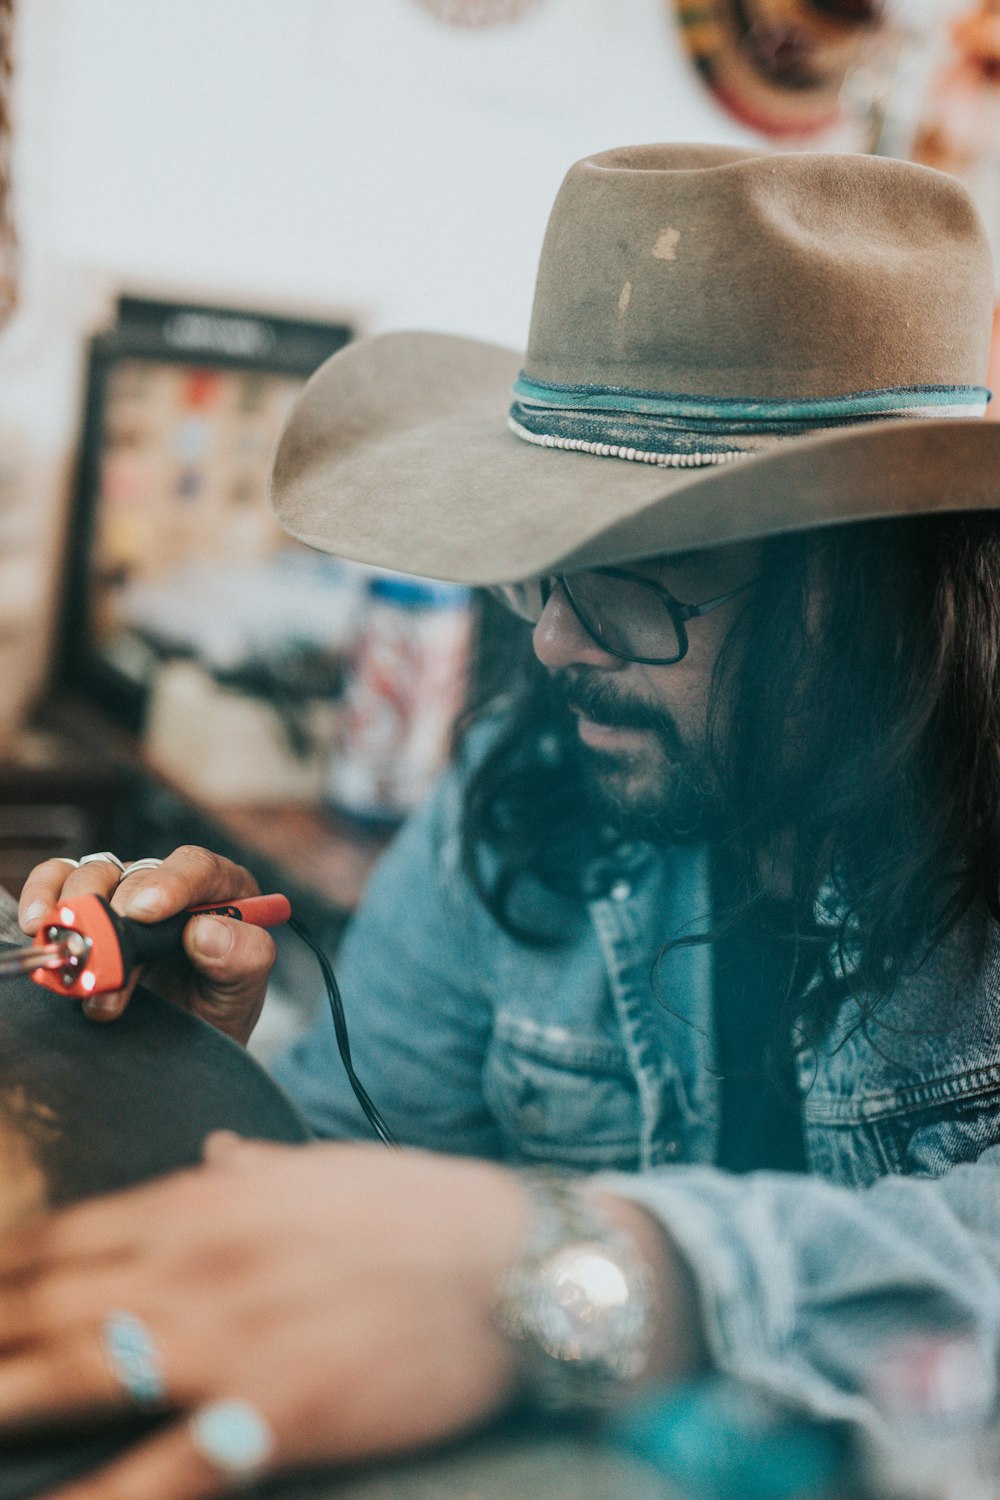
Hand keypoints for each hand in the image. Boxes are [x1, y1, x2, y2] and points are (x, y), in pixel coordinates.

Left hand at [0, 1140, 532, 1496]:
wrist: (519, 1259)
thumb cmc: (423, 1209)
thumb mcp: (327, 1169)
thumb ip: (251, 1168)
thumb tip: (210, 1152)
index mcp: (208, 1200)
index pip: (63, 1236)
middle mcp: (197, 1261)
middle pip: (45, 1304)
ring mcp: (228, 1339)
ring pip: (73, 1375)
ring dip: (3, 1397)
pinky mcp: (272, 1414)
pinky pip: (163, 1470)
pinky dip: (103, 1499)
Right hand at [17, 847, 275, 1043]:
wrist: (181, 1044)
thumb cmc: (215, 1009)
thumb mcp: (242, 994)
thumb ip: (243, 960)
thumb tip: (205, 932)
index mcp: (222, 891)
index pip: (198, 868)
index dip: (171, 883)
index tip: (145, 912)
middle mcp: (173, 884)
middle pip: (138, 875)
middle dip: (118, 922)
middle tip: (106, 963)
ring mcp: (127, 891)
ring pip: (95, 875)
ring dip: (81, 917)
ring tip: (81, 971)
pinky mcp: (89, 904)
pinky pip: (59, 880)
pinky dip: (43, 895)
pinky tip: (37, 922)